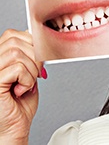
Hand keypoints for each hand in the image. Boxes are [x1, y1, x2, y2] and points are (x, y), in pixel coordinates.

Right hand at [0, 29, 44, 143]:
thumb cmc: (20, 103)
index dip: (32, 44)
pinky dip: (27, 79)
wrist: (14, 127)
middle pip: (16, 41)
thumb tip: (39, 39)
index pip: (14, 35)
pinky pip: (17, 68)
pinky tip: (21, 90)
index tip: (39, 61)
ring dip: (31, 70)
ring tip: (26, 84)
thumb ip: (30, 55)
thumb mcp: (28, 72)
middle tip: (35, 75)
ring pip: (16, 54)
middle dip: (34, 57)